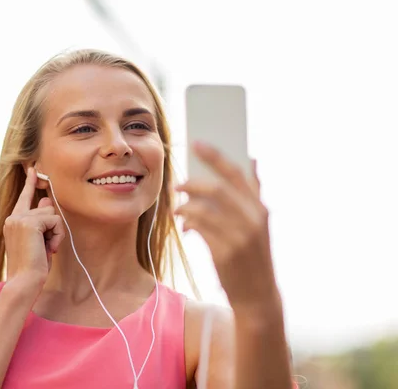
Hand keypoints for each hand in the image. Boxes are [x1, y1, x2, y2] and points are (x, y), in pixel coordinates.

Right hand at [3, 167, 64, 284]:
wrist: (25, 281)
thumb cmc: (33, 267)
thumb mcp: (40, 241)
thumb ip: (41, 221)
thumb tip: (46, 201)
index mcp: (13, 222)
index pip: (24, 198)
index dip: (31, 183)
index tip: (34, 169)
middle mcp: (13, 218)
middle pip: (46, 208)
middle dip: (53, 228)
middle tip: (46, 248)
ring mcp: (19, 219)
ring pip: (51, 214)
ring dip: (55, 233)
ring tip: (46, 249)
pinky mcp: (29, 222)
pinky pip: (55, 220)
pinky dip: (57, 235)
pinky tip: (49, 249)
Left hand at [174, 142, 278, 308]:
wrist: (258, 295)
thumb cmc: (253, 254)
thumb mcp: (260, 223)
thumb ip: (254, 192)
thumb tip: (253, 159)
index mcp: (260, 208)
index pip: (236, 174)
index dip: (215, 157)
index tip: (196, 143)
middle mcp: (252, 219)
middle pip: (216, 188)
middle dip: (192, 183)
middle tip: (177, 185)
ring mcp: (239, 236)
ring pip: (202, 208)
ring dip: (185, 206)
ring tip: (178, 209)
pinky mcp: (224, 252)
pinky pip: (198, 228)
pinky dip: (188, 222)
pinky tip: (185, 226)